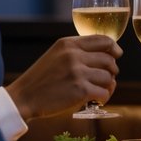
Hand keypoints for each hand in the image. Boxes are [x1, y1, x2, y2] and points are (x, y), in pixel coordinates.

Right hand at [6, 34, 121, 119]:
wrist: (24, 98)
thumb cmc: (41, 80)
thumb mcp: (56, 56)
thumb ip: (76, 52)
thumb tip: (105, 56)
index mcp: (68, 44)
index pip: (102, 39)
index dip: (114, 47)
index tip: (117, 54)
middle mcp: (74, 55)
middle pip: (109, 59)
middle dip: (111, 71)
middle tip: (105, 80)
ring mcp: (77, 72)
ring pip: (108, 77)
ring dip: (108, 86)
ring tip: (99, 91)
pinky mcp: (80, 90)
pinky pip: (103, 92)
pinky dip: (103, 98)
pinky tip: (96, 100)